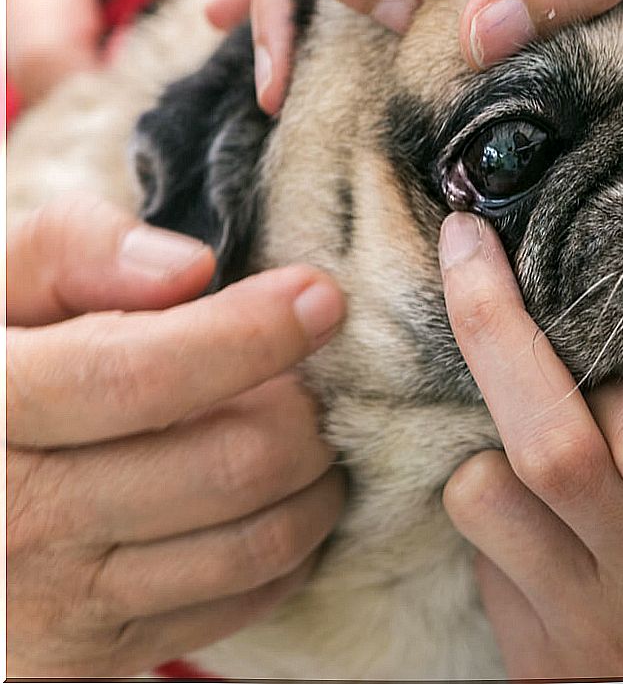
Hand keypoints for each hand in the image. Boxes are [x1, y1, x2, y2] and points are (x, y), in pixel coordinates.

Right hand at [6, 198, 346, 676]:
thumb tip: (190, 270)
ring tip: (309, 433)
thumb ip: (71, 253)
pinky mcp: (96, 657)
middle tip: (313, 378)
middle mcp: (17, 523)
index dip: (249, 334)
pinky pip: (245, 601)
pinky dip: (293, 546)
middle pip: (229, 465)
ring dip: (317, 479)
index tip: (319, 298)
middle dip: (305, 410)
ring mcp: (59, 604)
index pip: (139, 377)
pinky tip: (280, 497)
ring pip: (258, 543)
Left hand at [436, 212, 622, 677]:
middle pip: (549, 437)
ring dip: (486, 439)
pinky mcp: (541, 662)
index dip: (620, 346)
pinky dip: (492, 512)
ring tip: (520, 422)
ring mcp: (587, 618)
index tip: (598, 287)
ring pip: (482, 491)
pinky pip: (482, 559)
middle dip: (493, 326)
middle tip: (467, 247)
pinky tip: (528, 507)